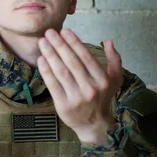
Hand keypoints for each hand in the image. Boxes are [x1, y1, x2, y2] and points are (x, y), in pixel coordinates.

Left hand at [37, 28, 122, 144]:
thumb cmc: (103, 97)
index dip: (74, 42)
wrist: (95, 125)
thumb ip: (114, 59)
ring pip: (61, 72)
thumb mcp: (115, 79)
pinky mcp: (64, 105)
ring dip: (50, 55)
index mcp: (103, 80)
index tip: (64, 30)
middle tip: (49, 32)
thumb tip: (108, 41)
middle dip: (59, 45)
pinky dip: (46, 71)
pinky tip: (41, 59)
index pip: (86, 57)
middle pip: (72, 62)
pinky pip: (53, 85)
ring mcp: (77, 98)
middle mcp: (91, 88)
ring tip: (42, 42)